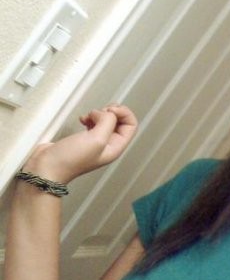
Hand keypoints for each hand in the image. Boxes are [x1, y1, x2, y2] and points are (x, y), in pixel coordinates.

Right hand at [21, 104, 137, 183]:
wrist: (47, 168)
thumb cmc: (71, 160)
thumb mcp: (96, 139)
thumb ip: (107, 122)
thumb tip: (105, 113)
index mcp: (116, 147)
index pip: (131, 125)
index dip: (123, 113)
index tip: (109, 111)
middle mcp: (108, 145)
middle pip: (120, 121)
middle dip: (110, 112)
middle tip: (98, 113)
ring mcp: (95, 141)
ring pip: (106, 120)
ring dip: (98, 114)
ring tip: (87, 118)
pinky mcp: (83, 138)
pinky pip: (93, 122)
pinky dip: (89, 117)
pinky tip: (82, 120)